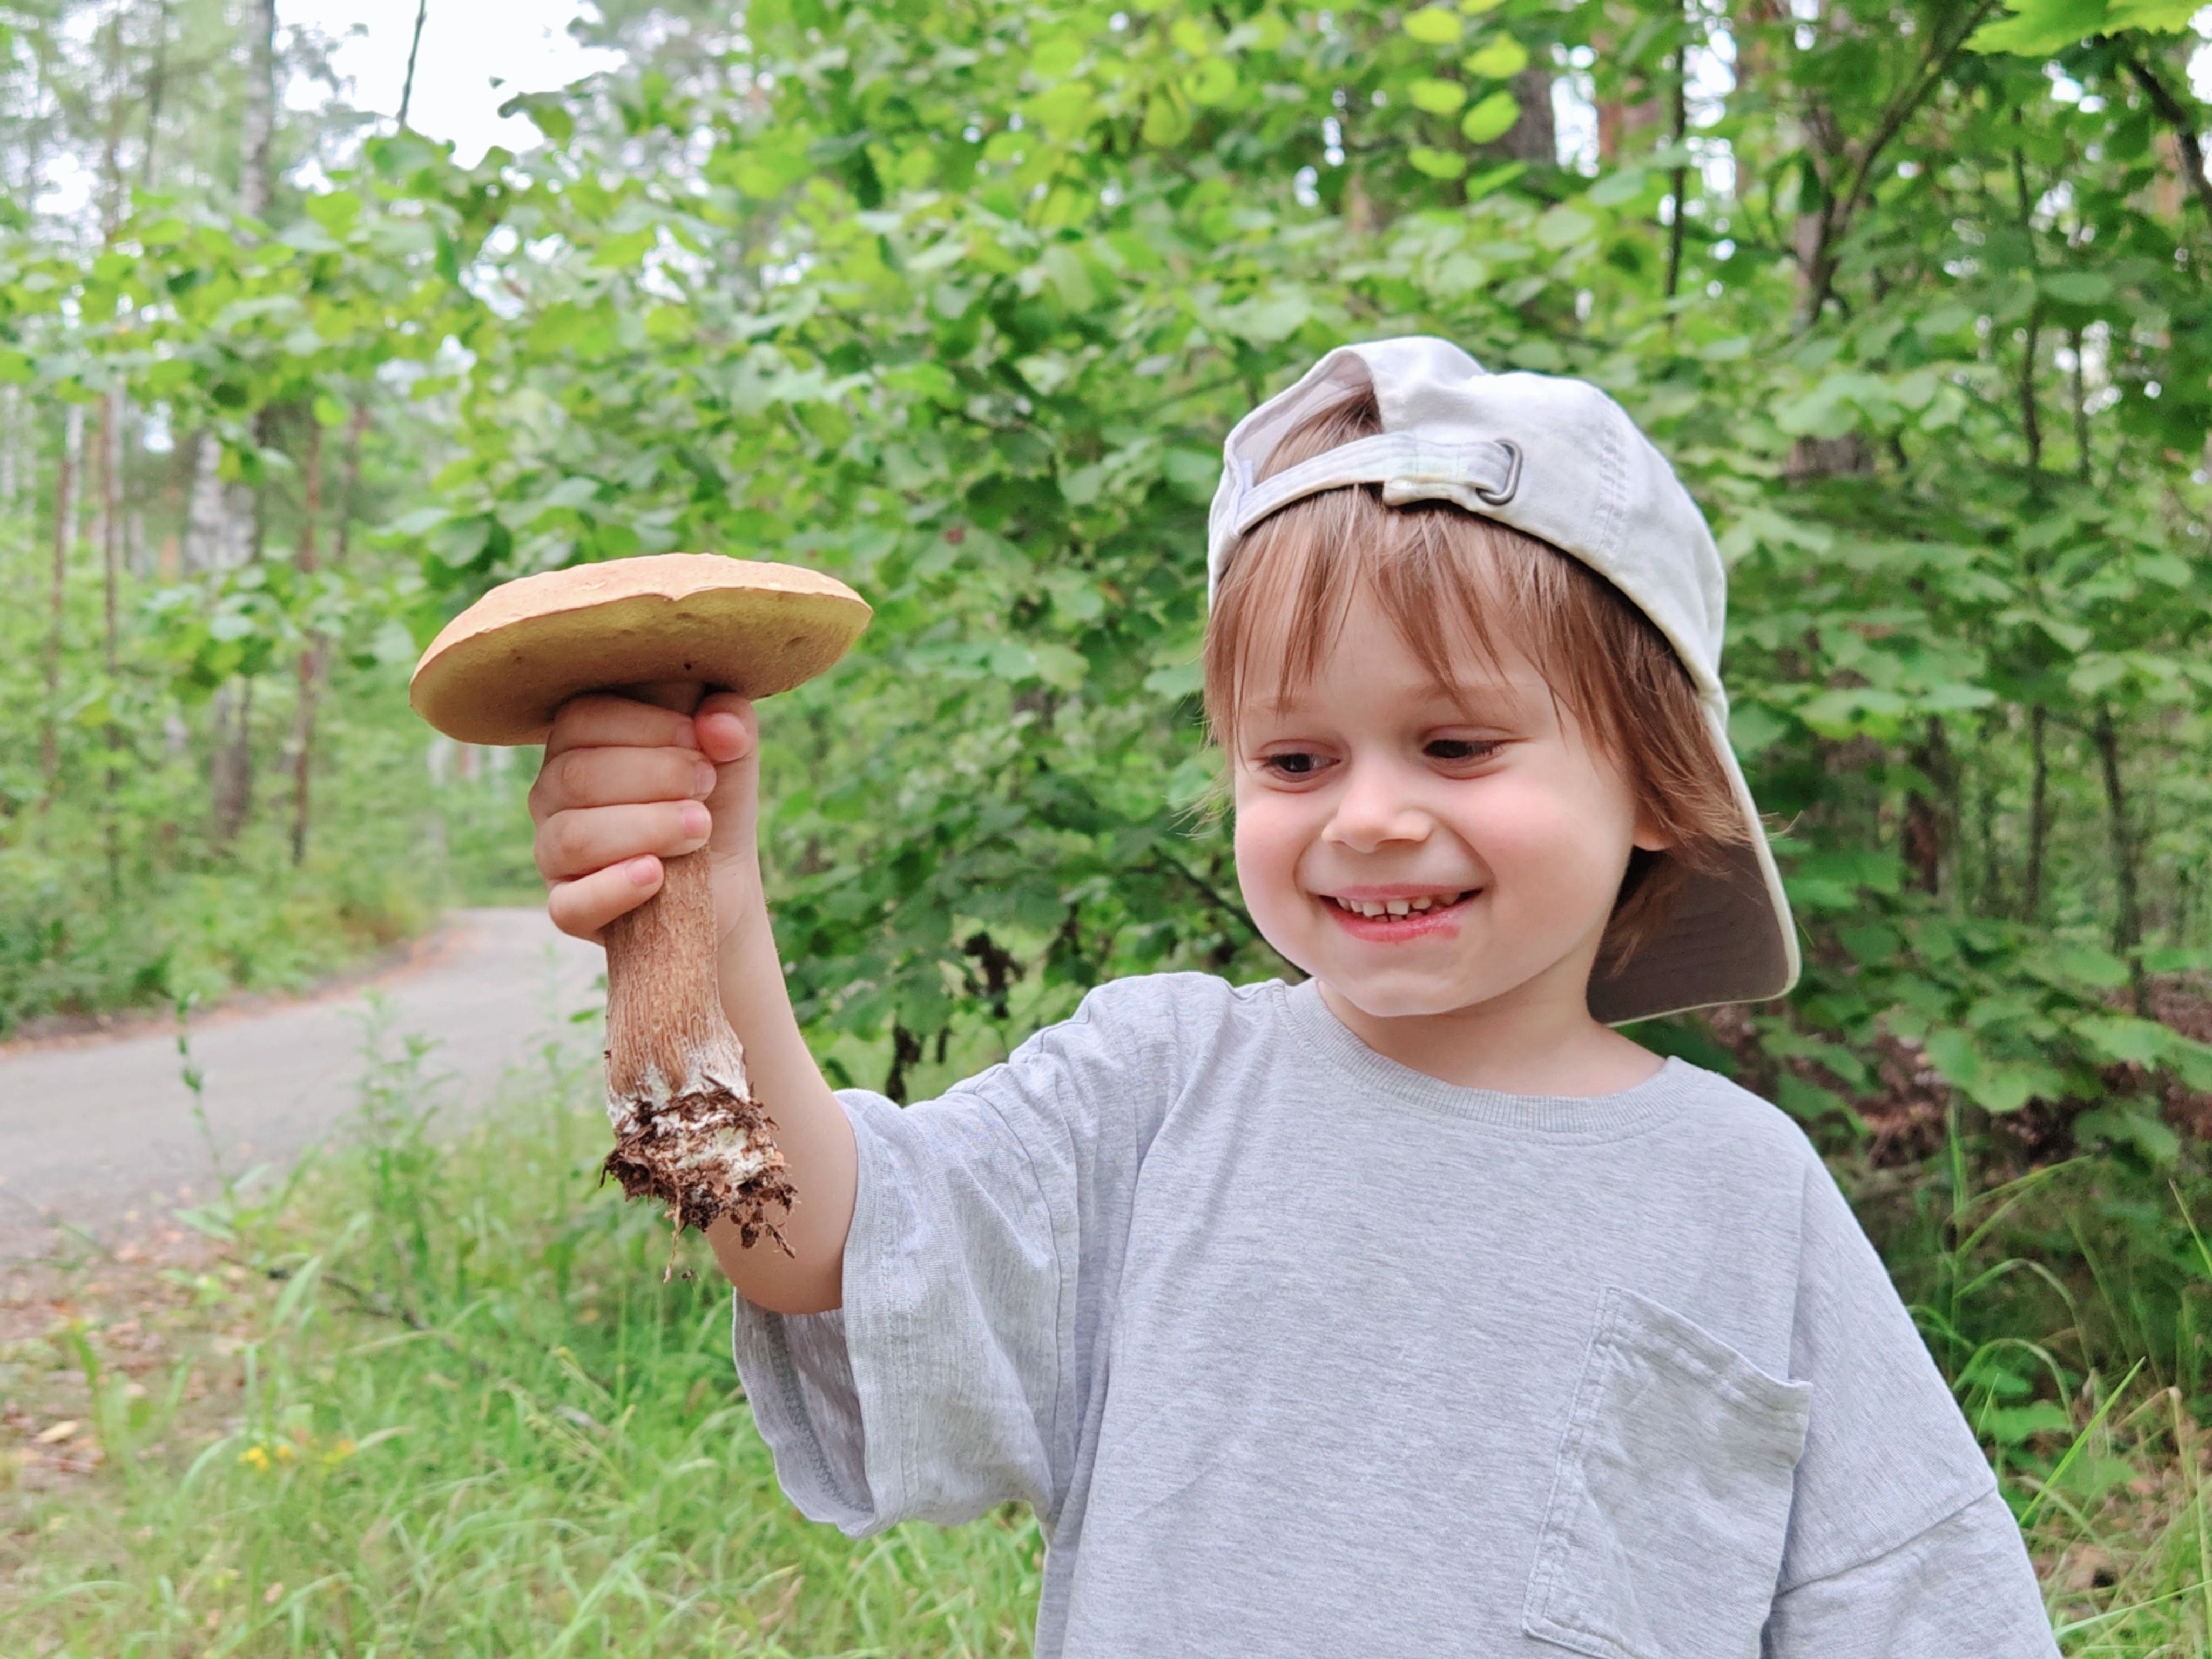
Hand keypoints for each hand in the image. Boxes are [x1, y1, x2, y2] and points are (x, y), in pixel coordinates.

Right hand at [529, 690, 762, 943]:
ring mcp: (553, 853)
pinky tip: (656, 875)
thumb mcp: (732, 754)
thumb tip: (717, 725)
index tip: (699, 744)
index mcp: (578, 742)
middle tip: (706, 787)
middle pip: (577, 776)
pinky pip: (569, 904)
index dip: (645, 728)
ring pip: (572, 838)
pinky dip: (614, 889)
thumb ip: (732, 722)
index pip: (582, 718)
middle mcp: (552, 794)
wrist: (723, 879)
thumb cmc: (712, 801)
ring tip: (699, 829)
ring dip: (647, 829)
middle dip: (655, 778)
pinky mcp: (568, 908)